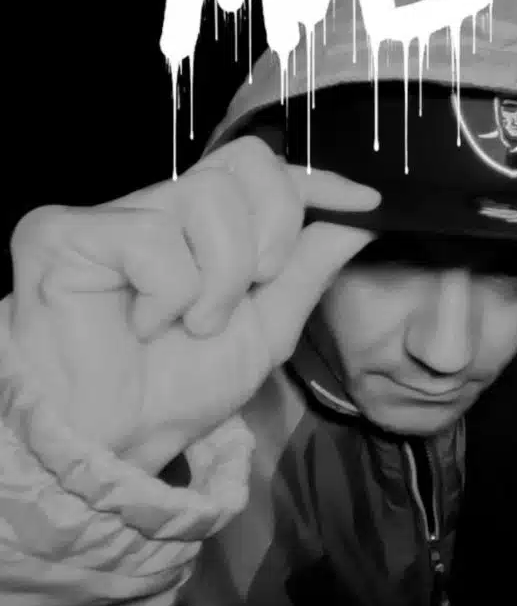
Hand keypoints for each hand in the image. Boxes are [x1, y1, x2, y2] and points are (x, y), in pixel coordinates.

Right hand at [7, 136, 379, 473]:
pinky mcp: (63, 231)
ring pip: (208, 198)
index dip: (318, 180)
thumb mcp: (268, 327)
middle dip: (273, 232)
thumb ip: (309, 267)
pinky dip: (169, 294)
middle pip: (247, 164)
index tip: (364, 202)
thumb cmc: (181, 388)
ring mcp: (112, 215)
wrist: (116, 441)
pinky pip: (154, 237)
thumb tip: (361, 219)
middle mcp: (160, 206)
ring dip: (221, 279)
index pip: (265, 170)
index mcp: (203, 226)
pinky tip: (145, 325)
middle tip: (256, 287)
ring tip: (193, 323)